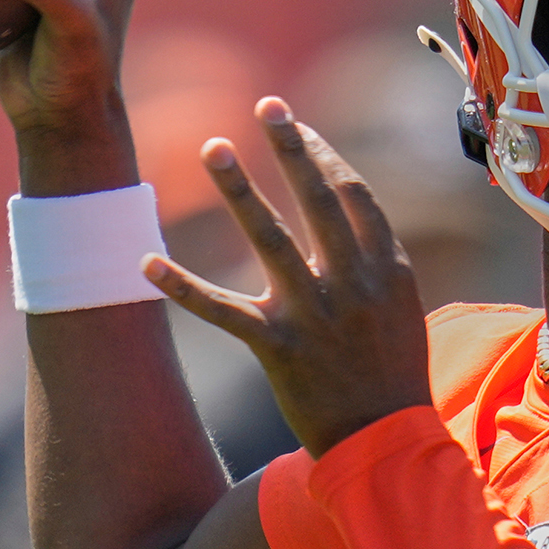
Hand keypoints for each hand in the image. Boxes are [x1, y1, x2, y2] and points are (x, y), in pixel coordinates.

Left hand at [143, 98, 432, 456]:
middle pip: (318, 200)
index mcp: (388, 269)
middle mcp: (353, 283)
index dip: (323, 155)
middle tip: (265, 104)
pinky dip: (182, 285)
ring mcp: (315, 315)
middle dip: (291, 148)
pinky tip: (146, 260)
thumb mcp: (401, 309)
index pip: (354, 195)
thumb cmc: (393, 376)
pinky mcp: (278, 349)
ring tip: (210, 146)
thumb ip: (373, 260)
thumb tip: (344, 211)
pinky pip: (222, 310)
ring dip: (239, 190)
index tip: (295, 126)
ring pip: (270, 239)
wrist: (386, 444)